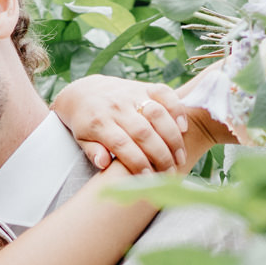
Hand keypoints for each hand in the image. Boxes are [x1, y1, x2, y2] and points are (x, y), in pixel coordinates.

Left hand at [52, 75, 189, 172]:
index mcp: (99, 122)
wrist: (84, 91)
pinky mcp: (144, 86)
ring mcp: (132, 94)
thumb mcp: (81, 138)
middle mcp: (117, 107)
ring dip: (172, 137)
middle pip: (143, 133)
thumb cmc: (85, 122)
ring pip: (157, 115)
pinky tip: (184, 128)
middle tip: (170, 172)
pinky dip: (177, 109)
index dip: (138, 163)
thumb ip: (92, 151)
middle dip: (160, 156)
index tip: (150, 179)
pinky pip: (165, 94)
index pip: (122, 145)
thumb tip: (103, 164)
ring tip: (180, 157)